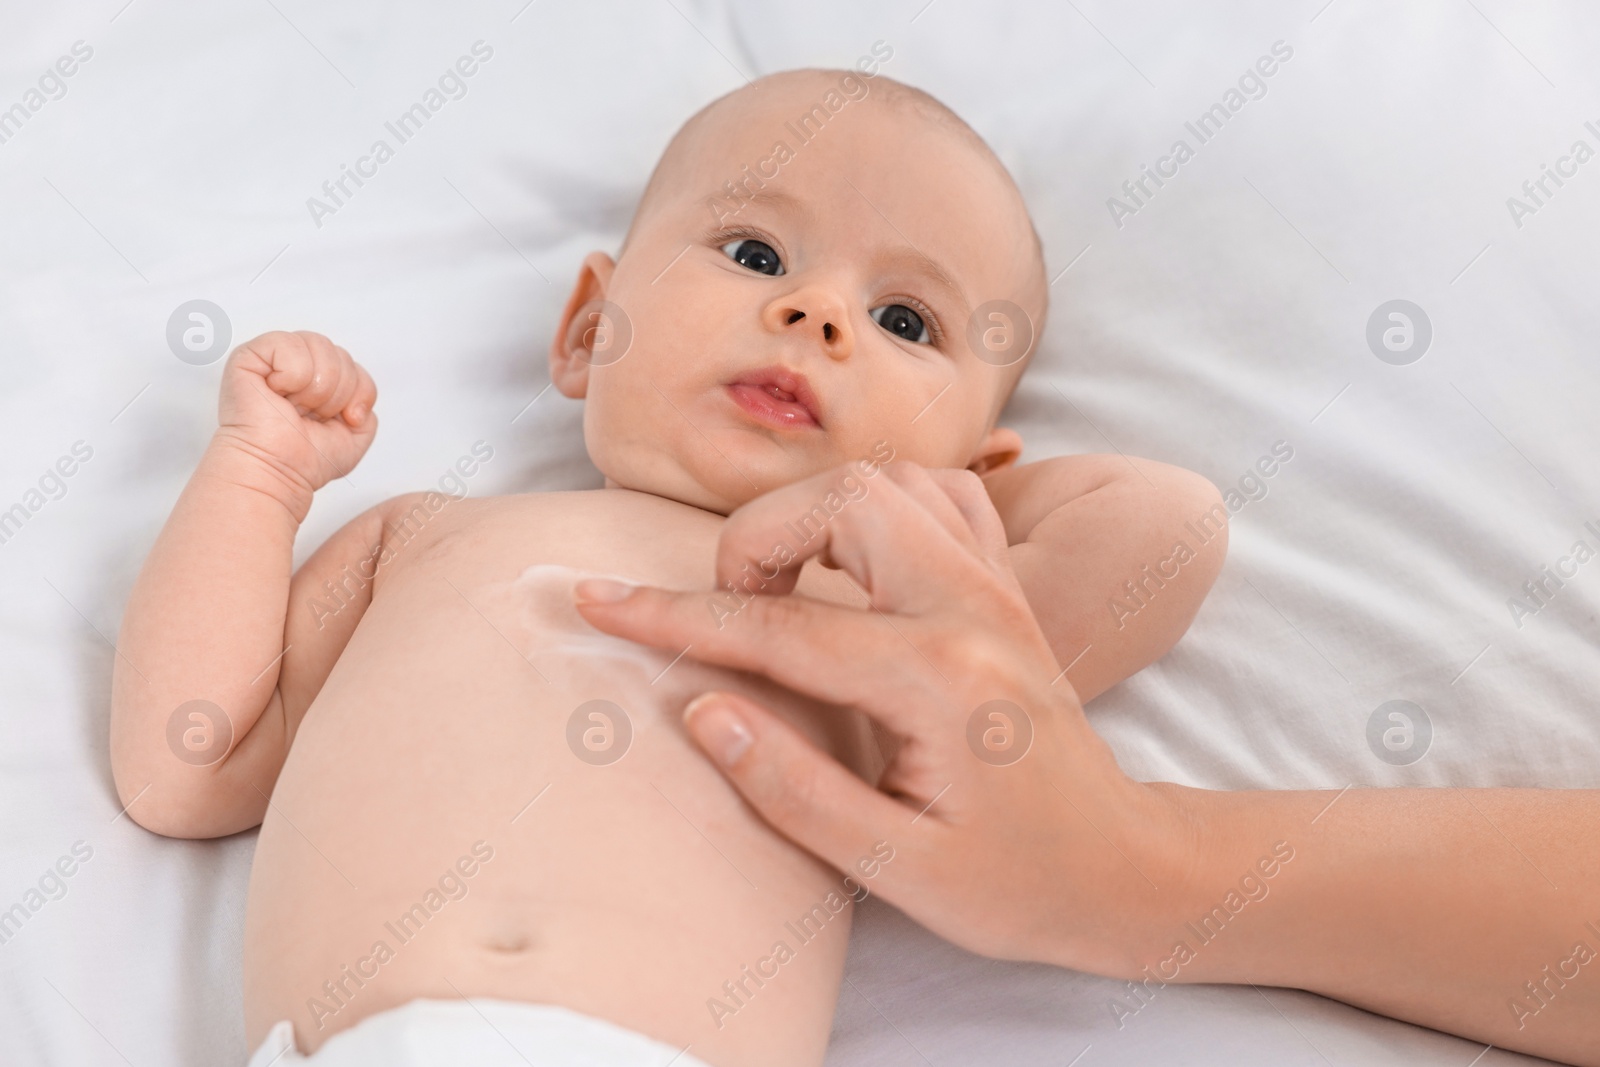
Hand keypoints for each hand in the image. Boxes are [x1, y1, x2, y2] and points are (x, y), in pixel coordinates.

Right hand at [215, 331, 378, 512]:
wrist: (276, 471)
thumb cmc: (304, 459)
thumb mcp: (358, 433)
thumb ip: (366, 401)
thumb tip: (356, 391)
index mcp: (319, 379)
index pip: (354, 364)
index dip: (356, 393)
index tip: (338, 419)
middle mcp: (297, 365)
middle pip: (340, 353)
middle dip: (336, 393)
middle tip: (311, 415)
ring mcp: (273, 359)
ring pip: (320, 346)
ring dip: (315, 387)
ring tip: (294, 407)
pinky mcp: (249, 357)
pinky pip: (289, 345)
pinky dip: (293, 376)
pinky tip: (278, 394)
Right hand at [574, 460, 1192, 974]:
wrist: (1120, 869)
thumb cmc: (1014, 882)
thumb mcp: (895, 866)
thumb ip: (790, 785)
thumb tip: (702, 708)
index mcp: (934, 676)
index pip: (775, 624)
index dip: (674, 616)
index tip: (597, 601)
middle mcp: (970, 605)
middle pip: (841, 502)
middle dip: (758, 540)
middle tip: (730, 613)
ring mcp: (997, 585)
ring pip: (889, 480)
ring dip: (814, 515)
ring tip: (782, 586)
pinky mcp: (1007, 587)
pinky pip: (940, 494)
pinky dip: (880, 506)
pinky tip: (856, 563)